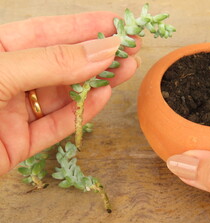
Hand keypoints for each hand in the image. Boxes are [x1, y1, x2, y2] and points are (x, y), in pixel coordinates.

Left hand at [0, 12, 140, 174]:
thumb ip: (50, 62)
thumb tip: (99, 52)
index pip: (46, 33)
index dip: (83, 26)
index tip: (116, 23)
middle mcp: (5, 79)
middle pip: (61, 63)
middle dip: (97, 55)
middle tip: (129, 48)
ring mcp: (12, 112)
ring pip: (63, 95)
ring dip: (96, 83)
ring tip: (126, 71)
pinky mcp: (18, 143)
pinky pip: (55, 125)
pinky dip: (80, 113)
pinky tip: (102, 98)